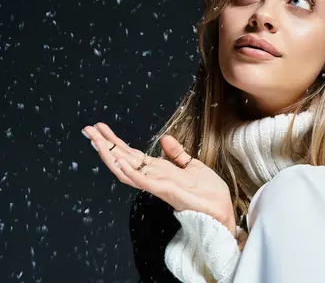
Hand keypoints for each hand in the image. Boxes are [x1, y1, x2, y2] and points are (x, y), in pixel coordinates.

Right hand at [82, 122, 237, 235]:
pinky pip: (144, 182)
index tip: (101, 129)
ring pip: (127, 170)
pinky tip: (119, 161)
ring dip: (110, 156)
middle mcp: (154, 178)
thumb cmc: (208, 192)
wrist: (222, 210)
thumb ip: (177, 154)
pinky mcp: (167, 191)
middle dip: (105, 145)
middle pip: (123, 159)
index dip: (115, 142)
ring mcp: (158, 185)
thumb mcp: (193, 166)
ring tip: (96, 141)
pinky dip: (130, 172)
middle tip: (88, 129)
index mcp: (159, 170)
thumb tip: (164, 138)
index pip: (131, 154)